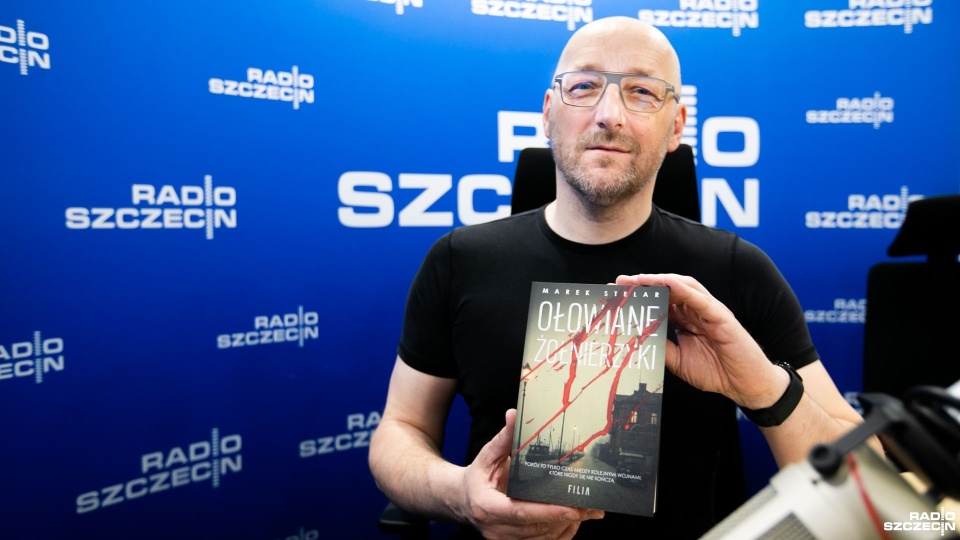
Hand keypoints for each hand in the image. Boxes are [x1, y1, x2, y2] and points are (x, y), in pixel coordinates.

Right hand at [458, 409, 602, 538]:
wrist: (462, 500)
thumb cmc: (477, 477)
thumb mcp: (487, 455)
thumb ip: (504, 438)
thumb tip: (514, 415)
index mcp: (486, 505)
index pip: (520, 513)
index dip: (547, 512)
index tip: (572, 510)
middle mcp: (494, 528)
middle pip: (536, 528)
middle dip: (565, 517)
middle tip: (591, 505)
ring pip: (542, 539)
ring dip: (567, 525)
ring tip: (589, 511)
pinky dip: (561, 534)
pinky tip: (574, 521)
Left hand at [615, 274, 787, 408]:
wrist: (746, 386)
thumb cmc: (717, 372)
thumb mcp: (679, 361)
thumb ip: (661, 347)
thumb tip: (636, 338)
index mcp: (687, 320)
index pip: (660, 301)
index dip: (640, 296)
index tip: (616, 294)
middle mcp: (696, 311)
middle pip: (668, 290)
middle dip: (644, 284)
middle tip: (620, 282)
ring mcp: (710, 312)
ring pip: (683, 288)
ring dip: (660, 281)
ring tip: (639, 280)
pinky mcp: (723, 318)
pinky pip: (702, 300)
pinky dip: (685, 290)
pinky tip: (669, 284)